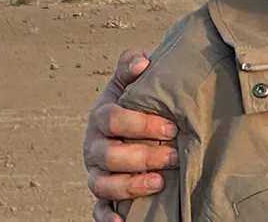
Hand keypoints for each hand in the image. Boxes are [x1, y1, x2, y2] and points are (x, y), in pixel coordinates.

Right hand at [84, 50, 178, 221]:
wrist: (127, 125)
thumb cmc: (134, 102)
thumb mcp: (129, 82)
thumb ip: (131, 66)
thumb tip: (142, 61)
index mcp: (100, 117)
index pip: (112, 119)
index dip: (140, 124)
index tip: (171, 127)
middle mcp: (93, 146)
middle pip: (109, 155)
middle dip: (143, 156)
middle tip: (173, 156)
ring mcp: (95, 171)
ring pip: (102, 184)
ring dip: (130, 185)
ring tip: (159, 182)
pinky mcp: (100, 194)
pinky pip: (97, 209)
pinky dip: (106, 217)